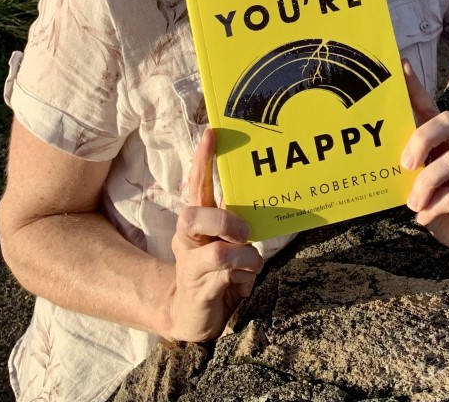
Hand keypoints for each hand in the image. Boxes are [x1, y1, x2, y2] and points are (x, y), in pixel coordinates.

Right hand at [168, 128, 262, 340]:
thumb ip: (236, 222)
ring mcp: (190, 264)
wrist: (192, 315)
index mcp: (197, 222)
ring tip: (252, 264)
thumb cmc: (216, 271)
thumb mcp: (226, 242)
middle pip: (193, 215)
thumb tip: (261, 202)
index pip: (196, 184)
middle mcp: (187, 239)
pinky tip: (246, 281)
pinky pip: (227, 278)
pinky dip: (245, 277)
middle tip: (246, 232)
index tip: (212, 133)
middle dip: (224, 221)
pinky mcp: (199, 290)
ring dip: (245, 257)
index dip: (203, 159)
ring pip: (219, 252)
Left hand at [400, 61, 448, 265]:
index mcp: (446, 144)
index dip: (415, 88)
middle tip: (405, 164)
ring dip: (426, 184)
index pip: (429, 109)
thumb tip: (377, 163)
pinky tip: (425, 217)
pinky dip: (436, 207)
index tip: (401, 66)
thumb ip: (408, 172)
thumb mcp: (423, 186)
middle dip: (422, 137)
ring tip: (414, 204)